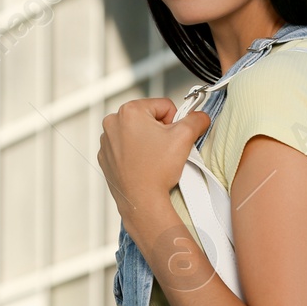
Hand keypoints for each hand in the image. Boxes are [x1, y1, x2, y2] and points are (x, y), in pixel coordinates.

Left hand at [98, 98, 211, 231]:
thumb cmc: (157, 170)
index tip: (174, 137)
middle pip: (149, 118)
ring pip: (137, 132)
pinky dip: (136, 153)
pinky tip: (143, 164)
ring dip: (148, 141)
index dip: (175, 121)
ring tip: (154, 158)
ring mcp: (106, 141)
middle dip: (160, 131)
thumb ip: (196, 119)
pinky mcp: (105, 156)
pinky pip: (126, 147)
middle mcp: (113, 122)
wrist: (142, 200)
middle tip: (165, 149)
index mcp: (129, 111)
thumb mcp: (185, 137)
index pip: (164, 105)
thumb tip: (200, 116)